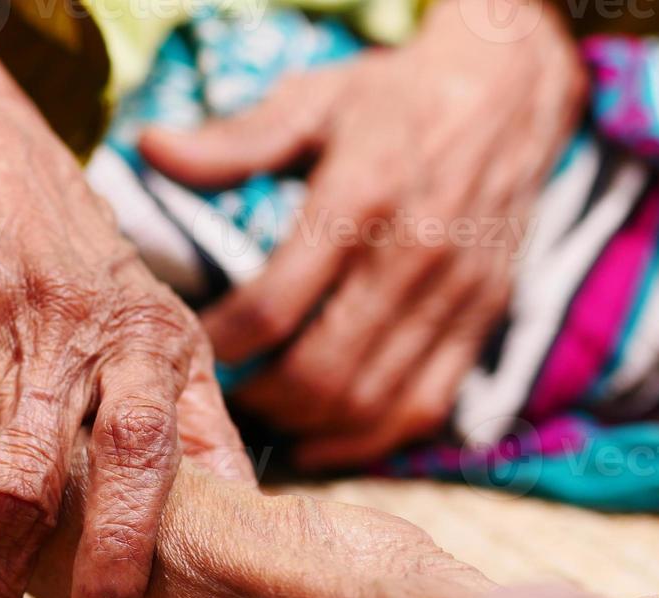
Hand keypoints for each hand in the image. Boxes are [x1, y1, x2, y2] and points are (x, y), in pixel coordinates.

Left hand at [140, 0, 584, 467]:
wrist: (508, 94)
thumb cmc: (394, 99)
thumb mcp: (312, 99)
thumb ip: (234, 139)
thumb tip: (150, 151)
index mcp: (361, 198)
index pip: (274, 304)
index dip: (222, 343)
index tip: (190, 346)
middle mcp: (414, 256)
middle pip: (322, 371)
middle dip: (260, 399)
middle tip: (224, 396)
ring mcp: (455, 297)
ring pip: (370, 403)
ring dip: (308, 427)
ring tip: (265, 417)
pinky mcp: (482, 323)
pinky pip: (422, 410)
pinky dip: (367, 442)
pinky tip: (321, 440)